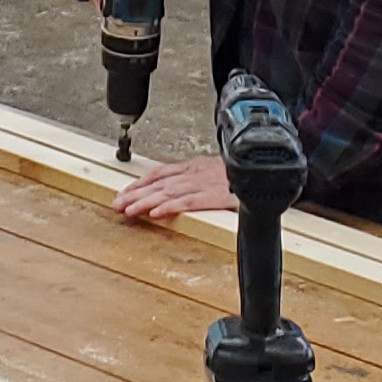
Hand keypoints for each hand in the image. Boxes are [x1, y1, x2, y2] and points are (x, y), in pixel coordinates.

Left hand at [114, 152, 234, 223]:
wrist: (265, 173)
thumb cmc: (242, 175)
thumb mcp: (216, 172)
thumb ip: (197, 180)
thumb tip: (176, 193)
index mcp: (195, 167)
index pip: (160, 173)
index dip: (140, 183)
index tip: (124, 193)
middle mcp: (195, 173)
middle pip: (159, 184)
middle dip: (135, 194)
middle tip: (116, 204)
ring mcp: (204, 184)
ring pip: (168, 193)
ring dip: (146, 202)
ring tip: (129, 210)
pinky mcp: (215, 196)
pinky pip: (188, 202)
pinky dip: (170, 207)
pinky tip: (156, 214)